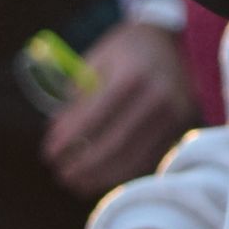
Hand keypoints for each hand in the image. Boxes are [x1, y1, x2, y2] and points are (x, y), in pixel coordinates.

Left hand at [44, 22, 196, 199]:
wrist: (176, 46)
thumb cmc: (128, 51)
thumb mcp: (100, 58)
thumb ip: (80, 91)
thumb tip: (57, 129)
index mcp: (132, 75)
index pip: (94, 115)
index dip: (69, 138)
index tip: (49, 152)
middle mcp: (157, 97)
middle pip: (115, 143)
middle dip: (83, 164)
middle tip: (60, 174)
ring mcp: (173, 116)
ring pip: (133, 158)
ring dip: (101, 176)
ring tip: (76, 183)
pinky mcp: (180, 130)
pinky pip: (148, 160)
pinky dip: (122, 173)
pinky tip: (101, 178)